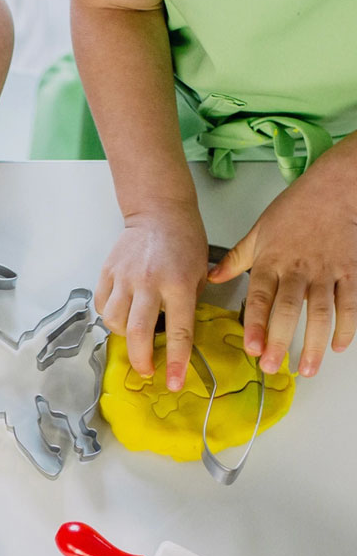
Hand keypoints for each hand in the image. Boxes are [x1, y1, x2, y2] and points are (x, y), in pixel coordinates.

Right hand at [95, 204, 208, 389]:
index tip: (172, 382)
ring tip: (134, 333)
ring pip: (114, 320)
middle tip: (146, 369)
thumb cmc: (185, 242)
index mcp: (178, 283)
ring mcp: (124, 277)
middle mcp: (148, 282)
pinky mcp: (107, 272)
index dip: (175, 361)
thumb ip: (187, 303)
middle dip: (140, 358)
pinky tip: (121, 312)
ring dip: (124, 335)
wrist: (159, 212)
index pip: (178, 331)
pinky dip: (110, 314)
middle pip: (137, 332)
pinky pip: (102, 304)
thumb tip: (176, 335)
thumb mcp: (199, 272)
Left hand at [208, 162, 356, 376]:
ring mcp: (327, 272)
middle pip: (288, 310)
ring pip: (321, 312)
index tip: (251, 347)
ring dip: (314, 343)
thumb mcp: (258, 232)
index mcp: (271, 263)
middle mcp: (298, 270)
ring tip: (306, 369)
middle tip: (272, 366)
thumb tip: (211, 277)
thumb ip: (235, 259)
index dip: (255, 324)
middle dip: (280, 341)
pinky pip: (350, 302)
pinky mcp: (351, 271)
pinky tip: (340, 346)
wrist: (338, 186)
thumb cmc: (297, 208)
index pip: (260, 298)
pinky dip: (347, 326)